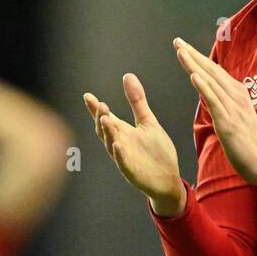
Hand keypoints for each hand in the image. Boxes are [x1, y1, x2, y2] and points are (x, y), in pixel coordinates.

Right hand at [84, 75, 184, 213]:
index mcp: (123, 132)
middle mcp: (120, 144)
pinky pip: (124, 163)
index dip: (96, 109)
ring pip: (112, 145)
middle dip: (101, 118)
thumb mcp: (148, 122)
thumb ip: (137, 101)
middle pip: (105, 130)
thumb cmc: (157, 152)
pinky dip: (120, 154)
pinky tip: (118, 145)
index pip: (106, 118)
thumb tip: (127, 75)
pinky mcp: (133, 172)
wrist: (168, 179)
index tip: (88, 96)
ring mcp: (125, 158)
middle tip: (100, 105)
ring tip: (106, 119)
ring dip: (108, 133)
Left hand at [173, 38, 256, 186]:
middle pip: (211, 71)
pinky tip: (193, 75)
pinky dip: (203, 86)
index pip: (215, 71)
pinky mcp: (228, 121)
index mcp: (237, 93)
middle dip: (193, 55)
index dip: (199, 58)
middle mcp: (236, 96)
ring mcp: (233, 107)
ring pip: (210, 81)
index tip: (184, 47)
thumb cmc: (249, 142)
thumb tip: (209, 93)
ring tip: (181, 51)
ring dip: (195, 65)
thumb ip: (222, 103)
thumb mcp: (235, 117)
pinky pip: (214, 101)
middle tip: (177, 41)